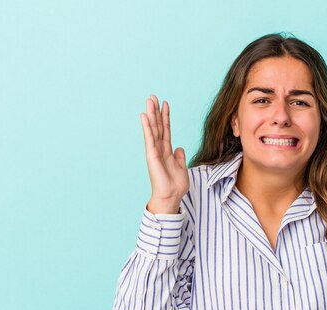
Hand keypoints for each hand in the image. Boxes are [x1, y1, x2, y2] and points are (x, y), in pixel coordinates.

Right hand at [140, 95, 189, 213]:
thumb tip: (179, 148)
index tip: (165, 104)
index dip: (166, 117)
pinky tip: (144, 116)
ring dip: (151, 114)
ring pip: (153, 129)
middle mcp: (160, 149)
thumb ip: (180, 157)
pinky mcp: (152, 155)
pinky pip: (150, 138)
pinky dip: (147, 127)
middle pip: (158, 126)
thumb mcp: (182, 168)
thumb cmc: (175, 186)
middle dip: (156, 111)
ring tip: (149, 100)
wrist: (171, 197)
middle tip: (153, 96)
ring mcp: (155, 151)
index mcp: (167, 151)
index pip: (166, 130)